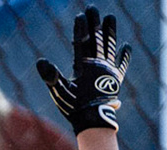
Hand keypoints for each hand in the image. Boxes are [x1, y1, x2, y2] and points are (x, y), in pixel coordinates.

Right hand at [37, 7, 129, 133]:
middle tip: (93, 8)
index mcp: (84, 66)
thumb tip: (41, 61)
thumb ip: (50, 76)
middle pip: (97, 39)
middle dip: (95, 23)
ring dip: (111, 32)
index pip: (82, 42)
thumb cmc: (74, 107)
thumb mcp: (59, 92)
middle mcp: (98, 65)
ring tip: (111, 17)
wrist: (93, 121)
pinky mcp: (115, 80)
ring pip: (110, 47)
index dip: (81, 29)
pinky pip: (121, 65)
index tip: (81, 16)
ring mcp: (108, 71)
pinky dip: (124, 56)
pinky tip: (126, 46)